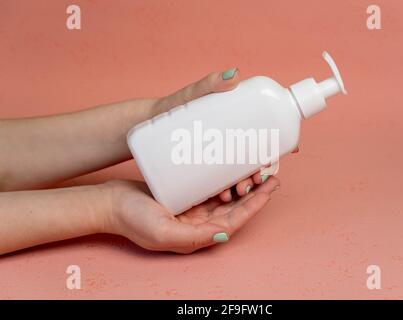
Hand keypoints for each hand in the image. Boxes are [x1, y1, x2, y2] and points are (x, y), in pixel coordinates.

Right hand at [101, 174, 279, 253]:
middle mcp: (198, 225)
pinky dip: (223, 180)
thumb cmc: (131, 219)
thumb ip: (194, 237)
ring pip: (224, 199)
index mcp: (196, 236)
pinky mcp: (184, 196)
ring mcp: (191, 210)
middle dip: (254, 194)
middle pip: (234, 209)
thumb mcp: (161, 232)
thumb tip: (224, 235)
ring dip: (241, 186)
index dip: (254, 206)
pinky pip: (209, 188)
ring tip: (255, 170)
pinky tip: (230, 168)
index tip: (270, 189)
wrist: (109, 203)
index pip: (234, 221)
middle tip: (270, 176)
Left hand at [150, 68, 297, 200]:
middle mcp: (229, 146)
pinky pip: (218, 184)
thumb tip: (236, 74)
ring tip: (233, 193)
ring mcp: (215, 160)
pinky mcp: (201, 171)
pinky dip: (225, 192)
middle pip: (251, 163)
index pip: (261, 142)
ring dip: (243, 188)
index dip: (271, 153)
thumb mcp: (193, 95)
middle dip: (256, 177)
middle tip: (251, 182)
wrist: (145, 124)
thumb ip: (211, 84)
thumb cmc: (172, 106)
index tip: (269, 163)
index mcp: (236, 127)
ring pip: (236, 177)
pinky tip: (224, 198)